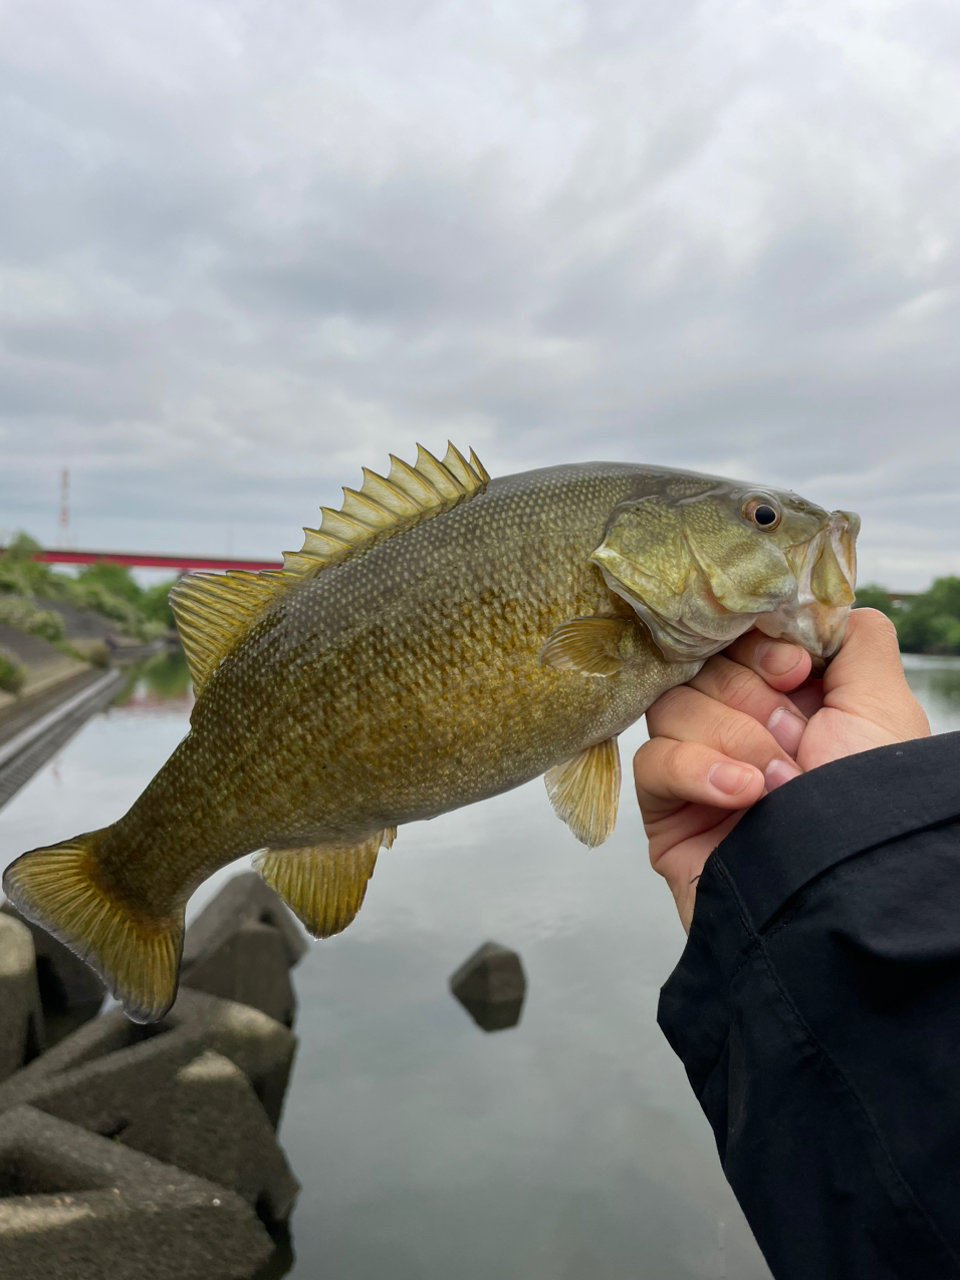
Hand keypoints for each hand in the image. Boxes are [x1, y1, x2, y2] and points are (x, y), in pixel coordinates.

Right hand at [633, 609, 930, 930]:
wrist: (845, 898)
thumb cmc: (873, 805)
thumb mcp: (883, 706)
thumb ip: (857, 640)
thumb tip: (822, 604)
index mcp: (792, 699)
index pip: (736, 637)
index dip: (757, 645)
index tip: (794, 671)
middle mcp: (743, 728)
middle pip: (701, 667)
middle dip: (751, 701)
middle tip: (794, 742)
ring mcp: (701, 769)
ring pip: (671, 707)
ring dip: (731, 739)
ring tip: (776, 783)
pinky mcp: (668, 811)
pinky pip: (653, 761)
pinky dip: (697, 770)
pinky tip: (743, 795)